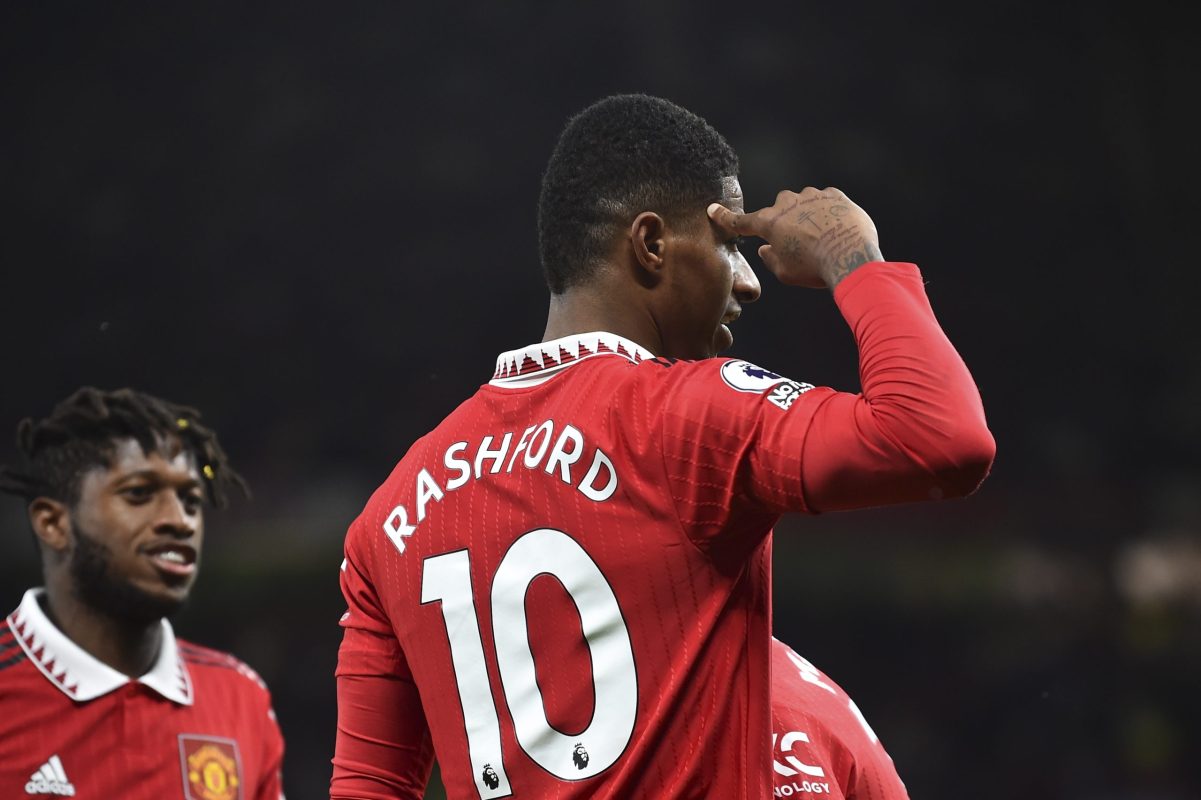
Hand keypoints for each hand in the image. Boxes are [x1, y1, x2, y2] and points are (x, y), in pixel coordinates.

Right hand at [708, 187, 882, 288]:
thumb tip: (766, 249)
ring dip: (808, 217)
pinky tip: (836, 230)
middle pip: (778, 210)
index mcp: (769, 223)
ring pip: (803, 203)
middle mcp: (787, 203)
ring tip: (823, 239)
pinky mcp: (833, 195)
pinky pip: (826, 201)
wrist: (851, 256)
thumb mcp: (785, 272)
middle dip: (785, 222)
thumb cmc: (814, 269)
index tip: (713, 209)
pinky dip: (828, 213)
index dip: (725, 217)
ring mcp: (811, 196)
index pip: (741, 221)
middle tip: (799, 243)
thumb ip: (770, 258)